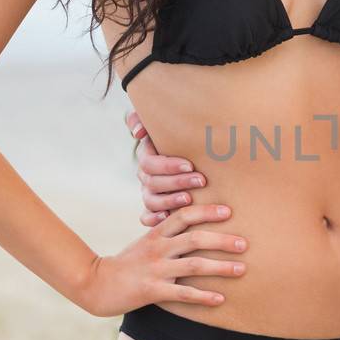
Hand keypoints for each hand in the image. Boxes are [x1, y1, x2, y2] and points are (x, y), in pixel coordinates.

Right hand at [77, 203, 246, 316]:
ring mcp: (155, 269)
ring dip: (220, 267)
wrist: (95, 284)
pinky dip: (203, 295)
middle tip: (245, 243)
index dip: (206, 210)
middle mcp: (158, 248)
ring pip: (193, 265)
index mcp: (156, 234)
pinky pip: (183, 292)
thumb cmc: (126, 263)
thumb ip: (166, 234)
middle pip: (195, 238)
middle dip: (222, 240)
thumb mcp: (144, 242)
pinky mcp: (152, 290)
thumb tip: (193, 225)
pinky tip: (220, 299)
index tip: (228, 210)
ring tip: (242, 269)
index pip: (183, 215)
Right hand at [125, 107, 205, 224]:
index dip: (169, 165)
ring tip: (190, 199)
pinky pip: (146, 217)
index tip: (190, 164)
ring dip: (170, 201)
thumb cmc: (183, 136)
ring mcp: (149, 194)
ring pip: (151, 201)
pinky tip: (167, 217)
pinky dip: (154, 219)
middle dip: (178, 181)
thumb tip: (137, 132)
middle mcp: (146, 177)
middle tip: (201, 180)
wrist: (195, 157)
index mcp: (148, 157)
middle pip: (154, 183)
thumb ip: (145, 120)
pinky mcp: (154, 210)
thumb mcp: (165, 125)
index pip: (150, 163)